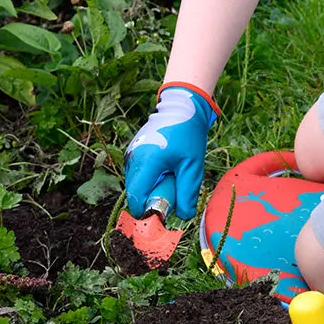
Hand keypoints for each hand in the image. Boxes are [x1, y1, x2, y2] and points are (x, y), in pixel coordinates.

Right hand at [123, 83, 219, 220]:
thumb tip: (184, 216)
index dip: (147, 212)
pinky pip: (137, 174)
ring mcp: (130, 154)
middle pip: (135, 193)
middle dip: (151, 199)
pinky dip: (149, 178)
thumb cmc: (188, 134)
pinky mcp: (132, 152)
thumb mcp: (192, 166)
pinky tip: (165, 168)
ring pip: (136, 184)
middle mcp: (133, 159)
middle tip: (172, 189)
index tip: (164, 213)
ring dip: (151, 188)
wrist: (181, 107)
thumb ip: (187, 192)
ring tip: (170, 174)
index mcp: (146, 163)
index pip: (136, 198)